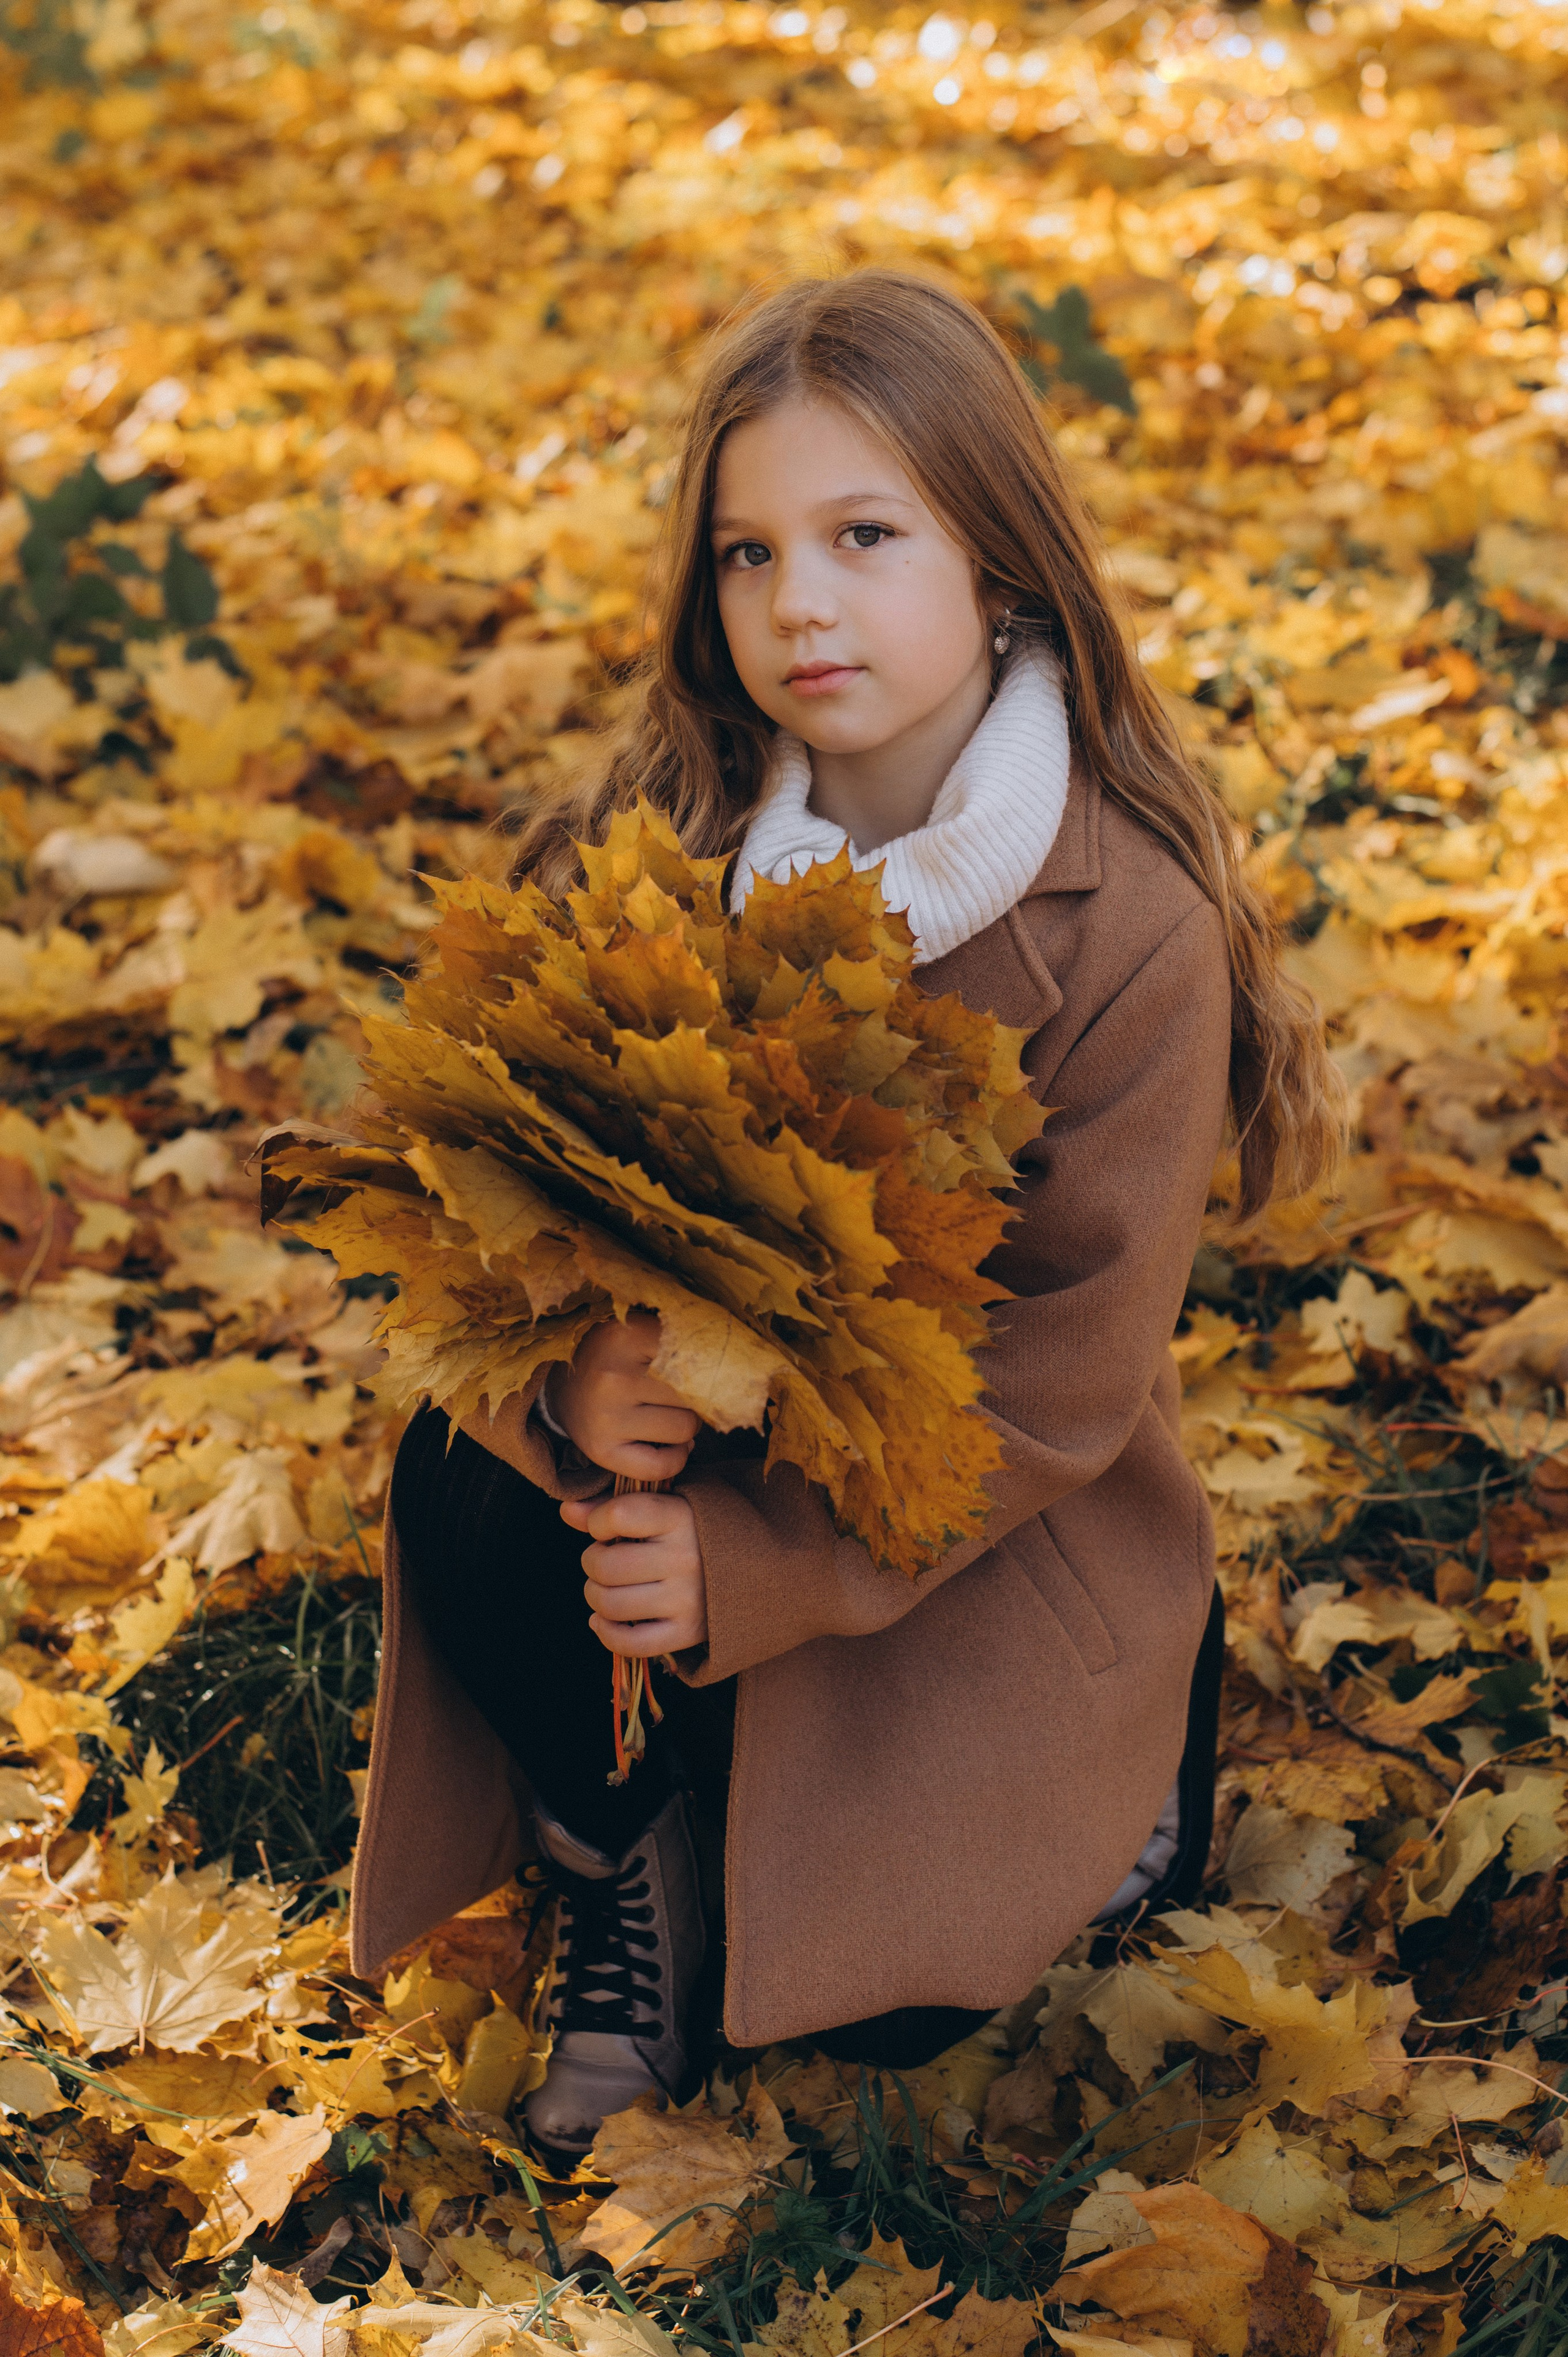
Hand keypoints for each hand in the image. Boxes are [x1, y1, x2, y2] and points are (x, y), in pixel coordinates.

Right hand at [551, 1312, 698, 1481]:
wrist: (561, 1385)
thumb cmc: (615, 1355)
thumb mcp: (641, 1331)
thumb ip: (681, 1334)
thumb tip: (739, 1357)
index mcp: (626, 1336)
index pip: (696, 1351)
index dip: (714, 1362)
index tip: (714, 1365)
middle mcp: (614, 1377)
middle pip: (694, 1392)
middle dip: (698, 1395)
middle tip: (685, 1393)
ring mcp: (606, 1416)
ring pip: (684, 1428)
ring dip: (688, 1426)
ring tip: (673, 1415)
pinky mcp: (601, 1450)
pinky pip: (660, 1466)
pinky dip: (675, 1459)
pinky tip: (672, 1446)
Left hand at [559, 1488, 706, 1655]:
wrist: (758, 1567)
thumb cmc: (696, 1530)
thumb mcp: (664, 1506)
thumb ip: (614, 1505)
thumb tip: (566, 1510)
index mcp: (681, 1517)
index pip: (618, 1515)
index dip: (598, 1522)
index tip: (605, 1527)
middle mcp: (686, 1558)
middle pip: (605, 1565)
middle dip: (591, 1562)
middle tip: (602, 1560)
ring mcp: (688, 1599)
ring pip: (611, 1604)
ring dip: (595, 1596)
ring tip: (605, 1587)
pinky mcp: (688, 1633)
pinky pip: (630, 1643)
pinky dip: (606, 1633)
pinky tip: (604, 1619)